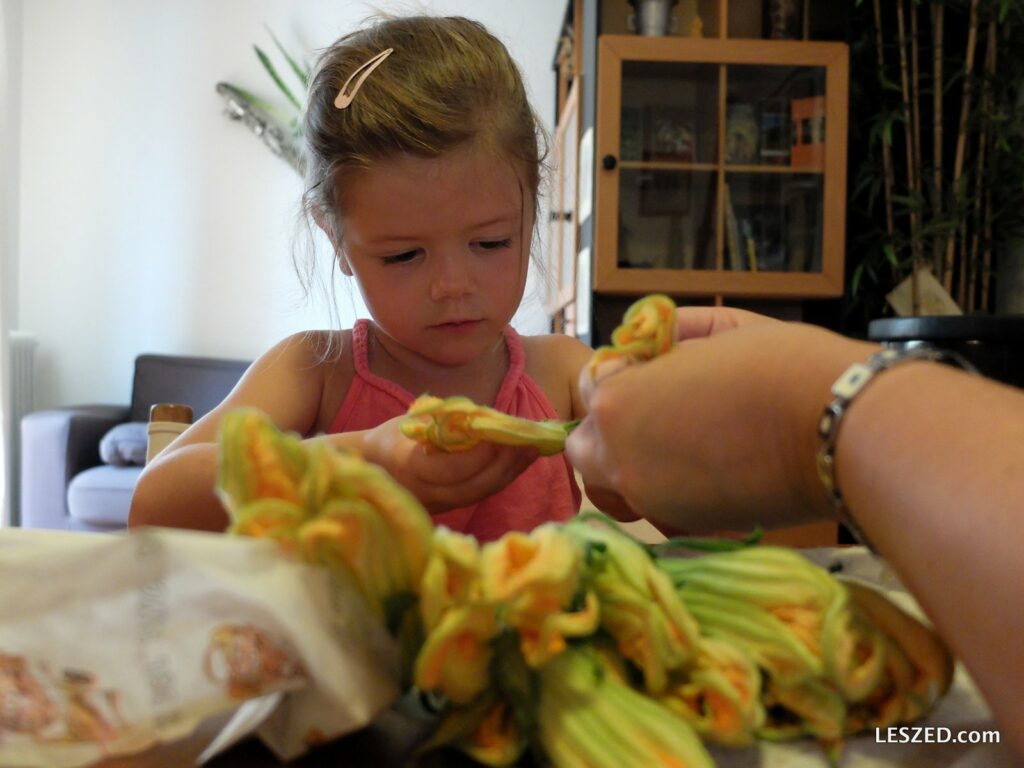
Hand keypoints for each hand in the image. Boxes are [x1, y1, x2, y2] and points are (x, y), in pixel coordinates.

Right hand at [361, 415, 539, 513]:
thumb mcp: (414, 421)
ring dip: (508, 474)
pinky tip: (518, 462)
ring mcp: (436, 505)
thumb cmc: (395, 436)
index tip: (498, 439)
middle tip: (527, 444)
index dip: (477, 458)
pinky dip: (500, 478)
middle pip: (470, 490)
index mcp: (410, 468)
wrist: (371, 465)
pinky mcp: (447, 507)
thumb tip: (488, 420)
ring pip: (478, 495)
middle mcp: (424, 493)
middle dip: (502, 467)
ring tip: (531, 451)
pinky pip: (477, 495)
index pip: (448, 471)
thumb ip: (447, 422)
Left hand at [567, 307, 868, 532]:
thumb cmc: (782, 366)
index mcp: (617, 402)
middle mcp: (619, 458)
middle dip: (611, 430)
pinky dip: (664, 498)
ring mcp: (649, 500)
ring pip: (611, 488)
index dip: (624, 377)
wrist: (838, 428)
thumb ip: (672, 334)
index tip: (658, 374)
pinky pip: (652, 513)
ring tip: (673, 451)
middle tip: (658, 416)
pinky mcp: (684, 529)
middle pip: (586, 447)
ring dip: (627, 469)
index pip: (591, 388)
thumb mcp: (722, 328)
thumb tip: (650, 340)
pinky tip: (701, 478)